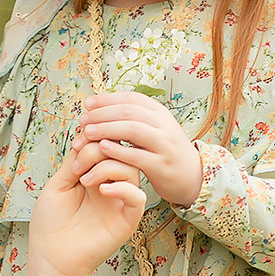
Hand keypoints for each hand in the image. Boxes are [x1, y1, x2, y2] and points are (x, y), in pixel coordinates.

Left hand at [18, 145, 145, 275]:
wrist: (51, 257)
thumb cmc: (50, 224)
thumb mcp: (58, 185)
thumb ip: (75, 162)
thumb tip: (88, 139)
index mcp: (93, 176)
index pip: (106, 147)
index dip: (93, 140)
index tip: (75, 146)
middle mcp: (110, 186)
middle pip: (121, 153)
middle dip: (100, 150)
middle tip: (79, 160)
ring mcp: (119, 202)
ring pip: (131, 170)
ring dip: (108, 166)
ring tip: (85, 180)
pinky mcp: (127, 219)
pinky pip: (138, 197)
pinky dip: (123, 188)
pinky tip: (101, 191)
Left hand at [74, 91, 203, 206]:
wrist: (192, 176)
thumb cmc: (164, 152)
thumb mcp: (154, 129)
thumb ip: (133, 118)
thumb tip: (101, 106)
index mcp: (160, 113)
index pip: (131, 98)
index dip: (107, 99)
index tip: (87, 104)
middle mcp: (164, 125)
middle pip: (129, 111)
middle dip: (102, 113)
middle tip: (82, 120)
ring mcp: (164, 145)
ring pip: (133, 130)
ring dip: (107, 129)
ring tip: (87, 132)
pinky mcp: (161, 165)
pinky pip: (137, 156)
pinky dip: (118, 150)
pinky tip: (102, 148)